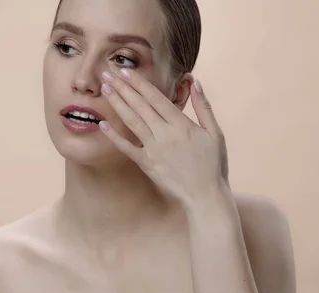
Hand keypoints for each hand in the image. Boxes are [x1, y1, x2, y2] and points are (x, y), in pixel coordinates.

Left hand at [98, 68, 228, 205]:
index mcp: (182, 125)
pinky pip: (127, 148)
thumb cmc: (214, 164)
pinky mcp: (147, 165)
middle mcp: (165, 135)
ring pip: (131, 122)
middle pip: (140, 106)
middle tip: (107, 73)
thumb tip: (195, 82)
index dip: (139, 83)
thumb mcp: (216, 133)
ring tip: (105, 89)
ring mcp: (154, 150)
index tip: (126, 70)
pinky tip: (103, 123)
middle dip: (122, 88)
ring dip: (117, 104)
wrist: (206, 196)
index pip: (156, 98)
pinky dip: (114, 136)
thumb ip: (204, 107)